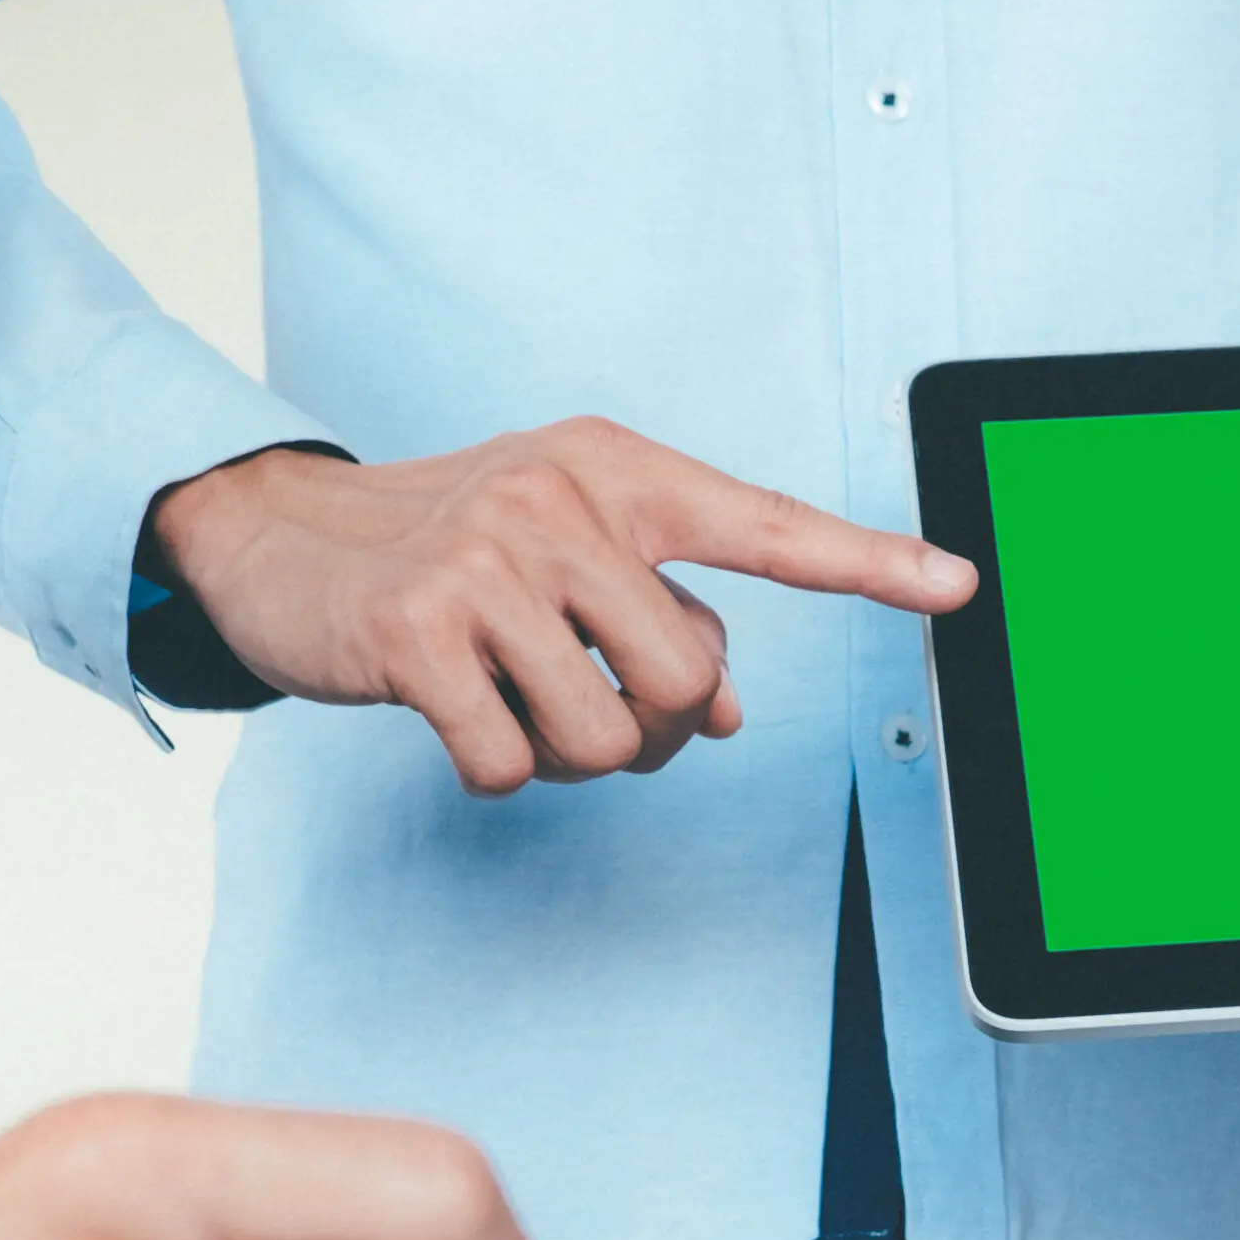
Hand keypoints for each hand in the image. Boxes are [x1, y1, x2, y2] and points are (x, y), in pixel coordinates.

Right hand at [142, 423, 972, 793]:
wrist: (279, 533)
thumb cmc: (448, 548)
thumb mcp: (563, 551)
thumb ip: (655, 614)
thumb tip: (722, 718)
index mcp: (616, 471)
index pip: (764, 524)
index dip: (868, 562)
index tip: (960, 583)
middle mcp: (558, 502)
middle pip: (689, 681)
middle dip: (654, 725)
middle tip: (588, 698)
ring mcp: (483, 566)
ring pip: (610, 738)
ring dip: (571, 753)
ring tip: (515, 698)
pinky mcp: (414, 636)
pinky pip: (513, 765)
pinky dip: (493, 768)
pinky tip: (453, 713)